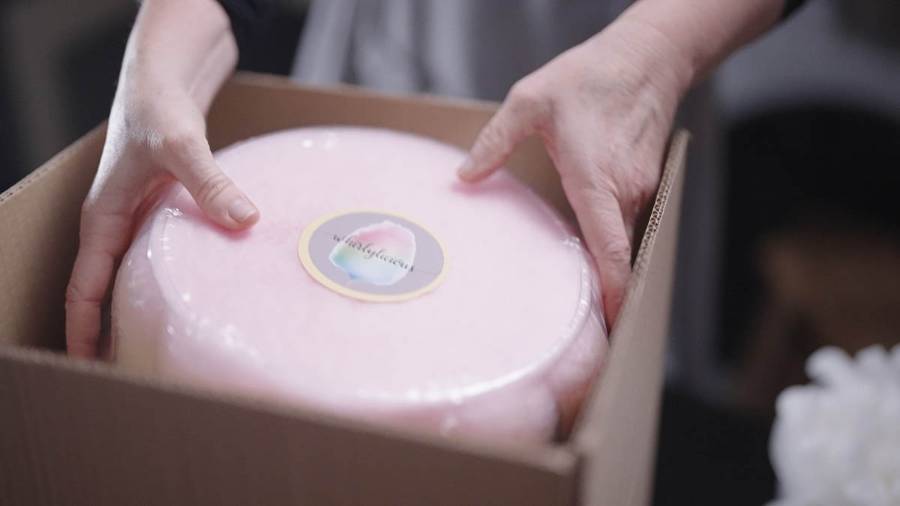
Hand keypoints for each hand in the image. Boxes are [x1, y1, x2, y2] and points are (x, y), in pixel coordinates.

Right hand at [65, 77, 258, 357]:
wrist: (165, 74)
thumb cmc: (156, 105)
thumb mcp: (182, 146)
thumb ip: (211, 184)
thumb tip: (245, 222)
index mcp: (104, 218)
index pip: (84, 287)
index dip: (85, 330)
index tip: (95, 367)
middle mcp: (117, 223)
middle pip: (107, 290)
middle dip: (115, 330)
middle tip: (142, 369)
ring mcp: (140, 217)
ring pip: (135, 274)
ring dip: (144, 306)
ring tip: (168, 345)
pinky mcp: (166, 208)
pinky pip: (163, 254)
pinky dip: (175, 277)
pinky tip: (204, 294)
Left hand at [458, 19, 691, 325]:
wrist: (646, 57)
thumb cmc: (589, 77)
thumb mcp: (529, 102)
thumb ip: (494, 142)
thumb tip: (463, 178)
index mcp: (597, 180)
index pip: (609, 250)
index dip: (611, 292)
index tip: (607, 326)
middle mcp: (624, 192)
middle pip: (614, 255)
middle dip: (600, 289)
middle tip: (572, 320)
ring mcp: (639, 189)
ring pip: (619, 238)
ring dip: (602, 263)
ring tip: (576, 288)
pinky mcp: (643, 183)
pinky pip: (623, 220)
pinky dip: (607, 237)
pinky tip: (582, 239)